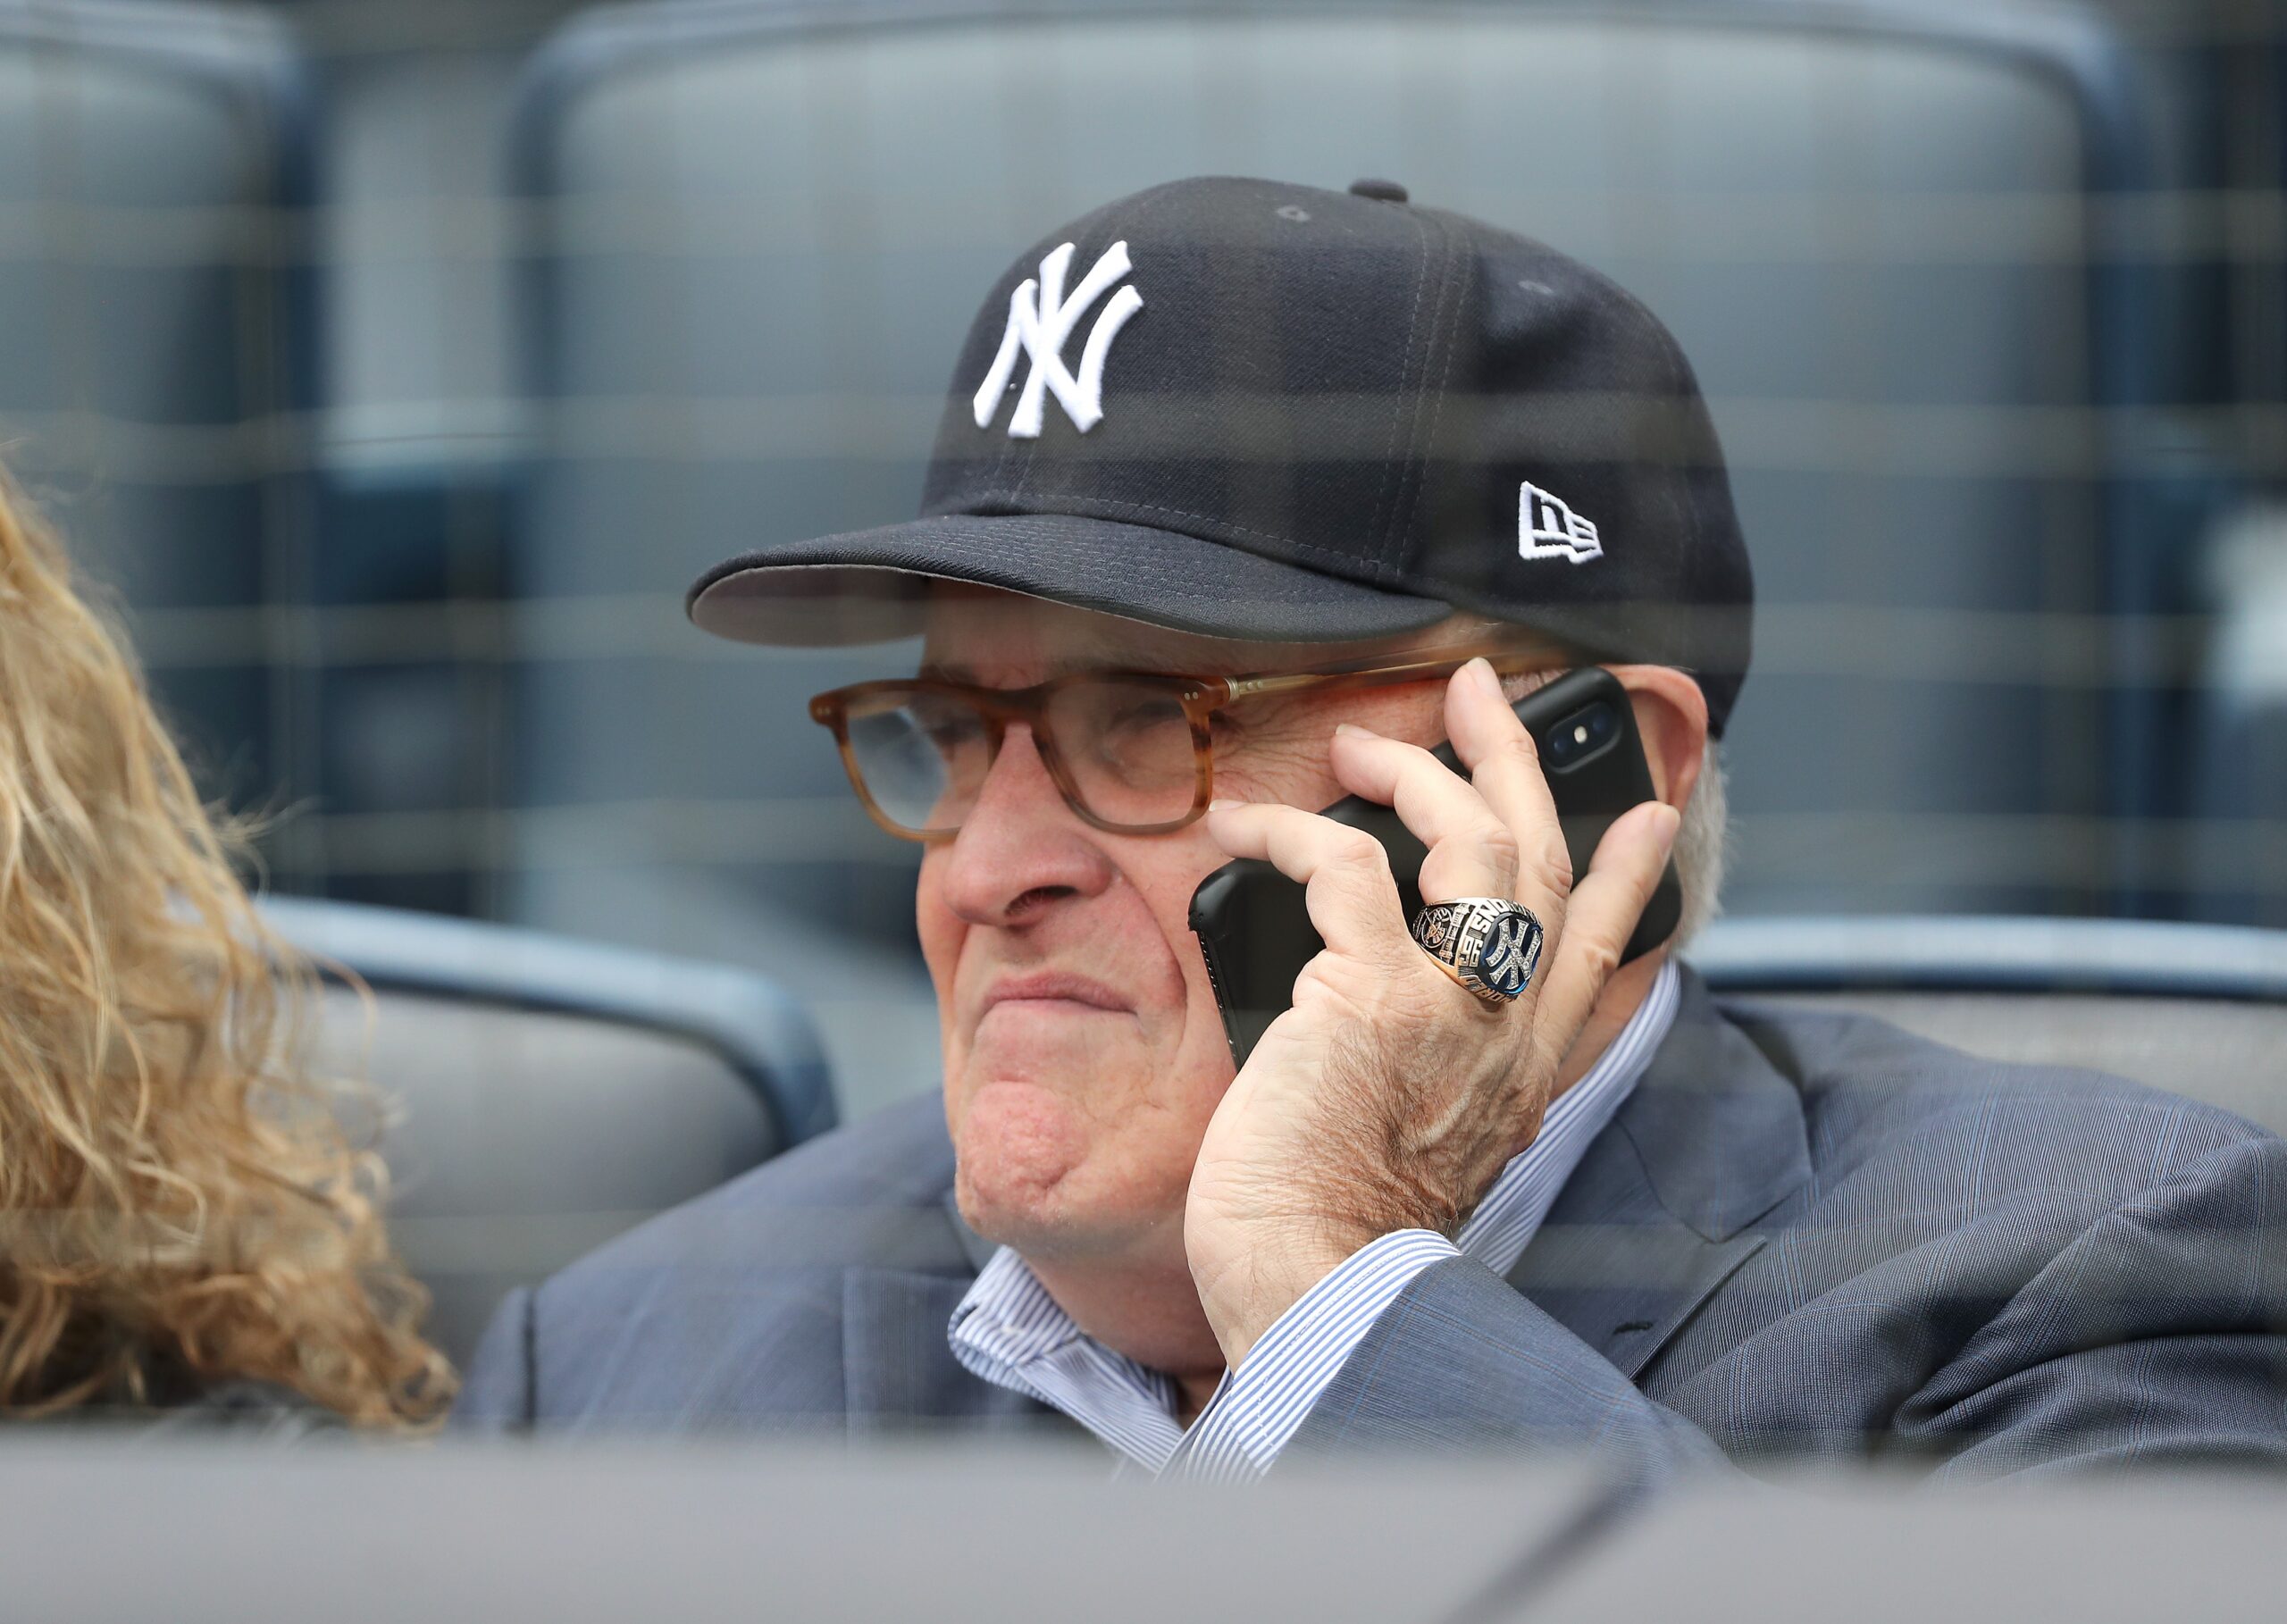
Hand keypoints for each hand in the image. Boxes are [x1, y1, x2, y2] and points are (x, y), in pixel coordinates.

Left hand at [1184, 658, 1680, 1369]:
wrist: (1316, 1287)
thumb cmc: (1337, 1230)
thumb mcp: (1420, 1148)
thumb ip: (1427, 1073)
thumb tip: (1367, 1005)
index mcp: (1524, 1068)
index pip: (1597, 948)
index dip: (1625, 870)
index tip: (1646, 812)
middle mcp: (1507, 1028)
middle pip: (1539, 856)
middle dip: (1511, 756)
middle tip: (1479, 692)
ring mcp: (1452, 1005)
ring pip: (1473, 837)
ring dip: (1415, 768)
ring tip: (1356, 742)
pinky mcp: (1375, 994)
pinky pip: (1346, 866)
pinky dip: (1292, 830)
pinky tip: (1245, 826)